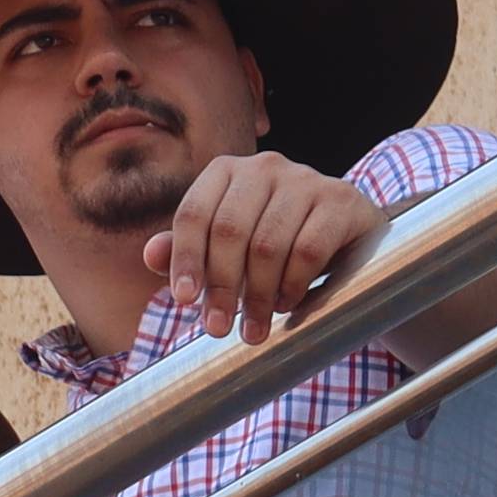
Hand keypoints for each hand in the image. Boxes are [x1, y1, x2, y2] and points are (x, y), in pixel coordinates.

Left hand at [148, 151, 378, 339]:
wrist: (345, 239)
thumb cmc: (272, 244)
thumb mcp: (225, 249)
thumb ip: (186, 250)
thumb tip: (152, 255)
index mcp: (227, 171)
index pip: (194, 213)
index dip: (184, 259)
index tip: (183, 301)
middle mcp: (265, 166)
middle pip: (229, 230)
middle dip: (221, 286)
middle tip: (217, 329)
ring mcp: (307, 179)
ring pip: (268, 244)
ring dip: (257, 295)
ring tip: (253, 327)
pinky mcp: (341, 201)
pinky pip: (308, 250)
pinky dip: (292, 285)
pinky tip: (286, 304)